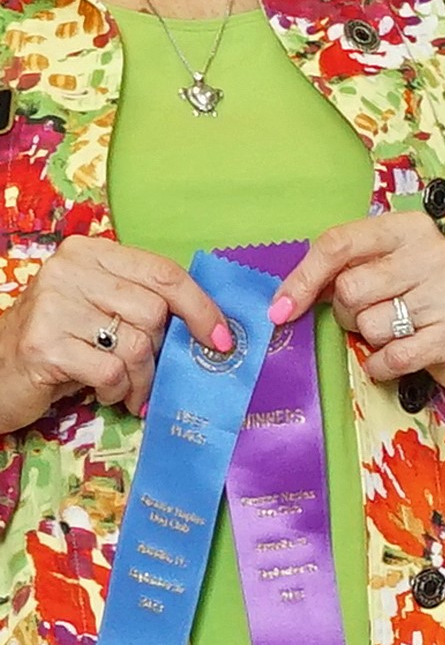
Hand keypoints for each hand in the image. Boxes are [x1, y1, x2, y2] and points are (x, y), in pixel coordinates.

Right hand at [0, 236, 232, 434]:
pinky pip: (112, 372)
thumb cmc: (64, 340)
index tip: (222, 340)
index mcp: (90, 253)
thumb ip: (146, 305)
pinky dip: (117, 390)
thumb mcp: (103, 310)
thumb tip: (215, 330)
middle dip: (161, 353)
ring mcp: (53, 305)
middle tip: (147, 371)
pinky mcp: (45, 344)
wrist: (1, 368)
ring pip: (137, 346)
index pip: (164, 273)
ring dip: (140, 379)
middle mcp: (68, 270)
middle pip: (154, 313)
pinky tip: (104, 391)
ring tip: (126, 388)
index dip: (202, 309)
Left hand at [269, 210, 444, 428]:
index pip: (338, 245)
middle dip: (346, 313)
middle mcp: (433, 254)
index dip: (303, 279)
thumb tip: (285, 298)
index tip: (281, 308)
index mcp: (408, 228)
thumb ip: (347, 269)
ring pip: (369, 325)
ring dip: (371, 339)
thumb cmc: (428, 300)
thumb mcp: (391, 269)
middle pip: (349, 289)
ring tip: (397, 334)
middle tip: (368, 317)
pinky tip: (395, 360)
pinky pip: (392, 357)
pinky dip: (382, 365)